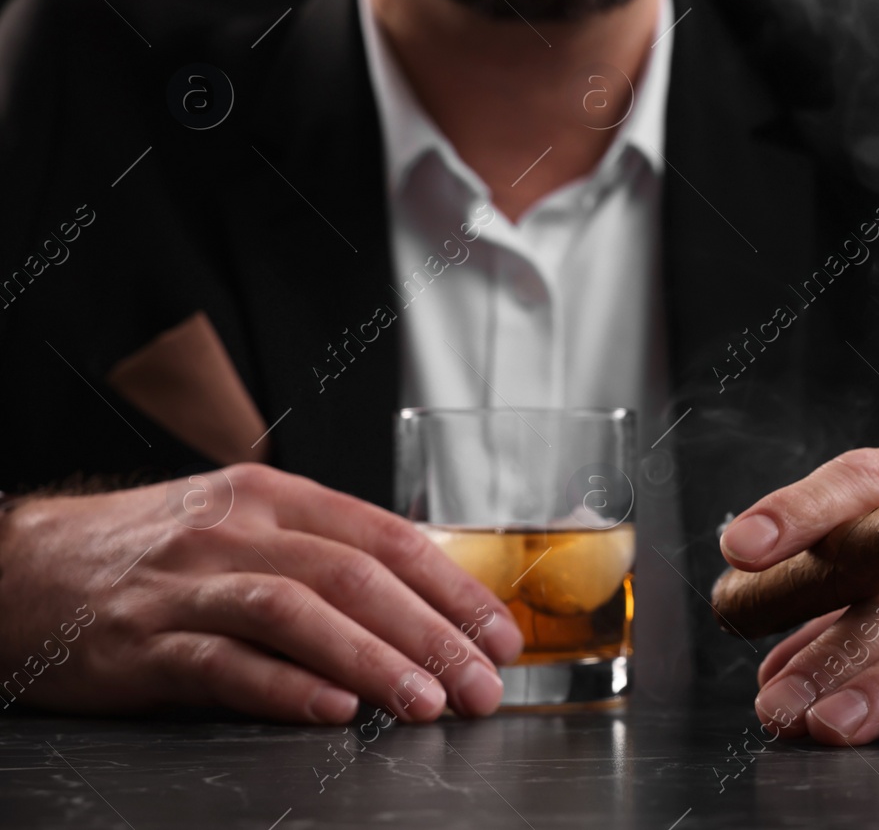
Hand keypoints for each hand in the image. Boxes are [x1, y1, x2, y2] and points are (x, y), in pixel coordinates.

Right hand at [0, 464, 522, 722]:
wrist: (22, 568)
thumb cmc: (153, 553)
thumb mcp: (243, 526)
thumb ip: (322, 555)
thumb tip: (425, 609)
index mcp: (274, 495)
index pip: (386, 537)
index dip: (453, 589)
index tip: (500, 635)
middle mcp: (235, 529)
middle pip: (354, 575)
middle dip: (432, 634)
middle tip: (482, 685)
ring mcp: (185, 584)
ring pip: (297, 613)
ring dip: (372, 661)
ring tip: (425, 704)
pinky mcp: (139, 642)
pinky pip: (221, 664)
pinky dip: (283, 687)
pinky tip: (332, 712)